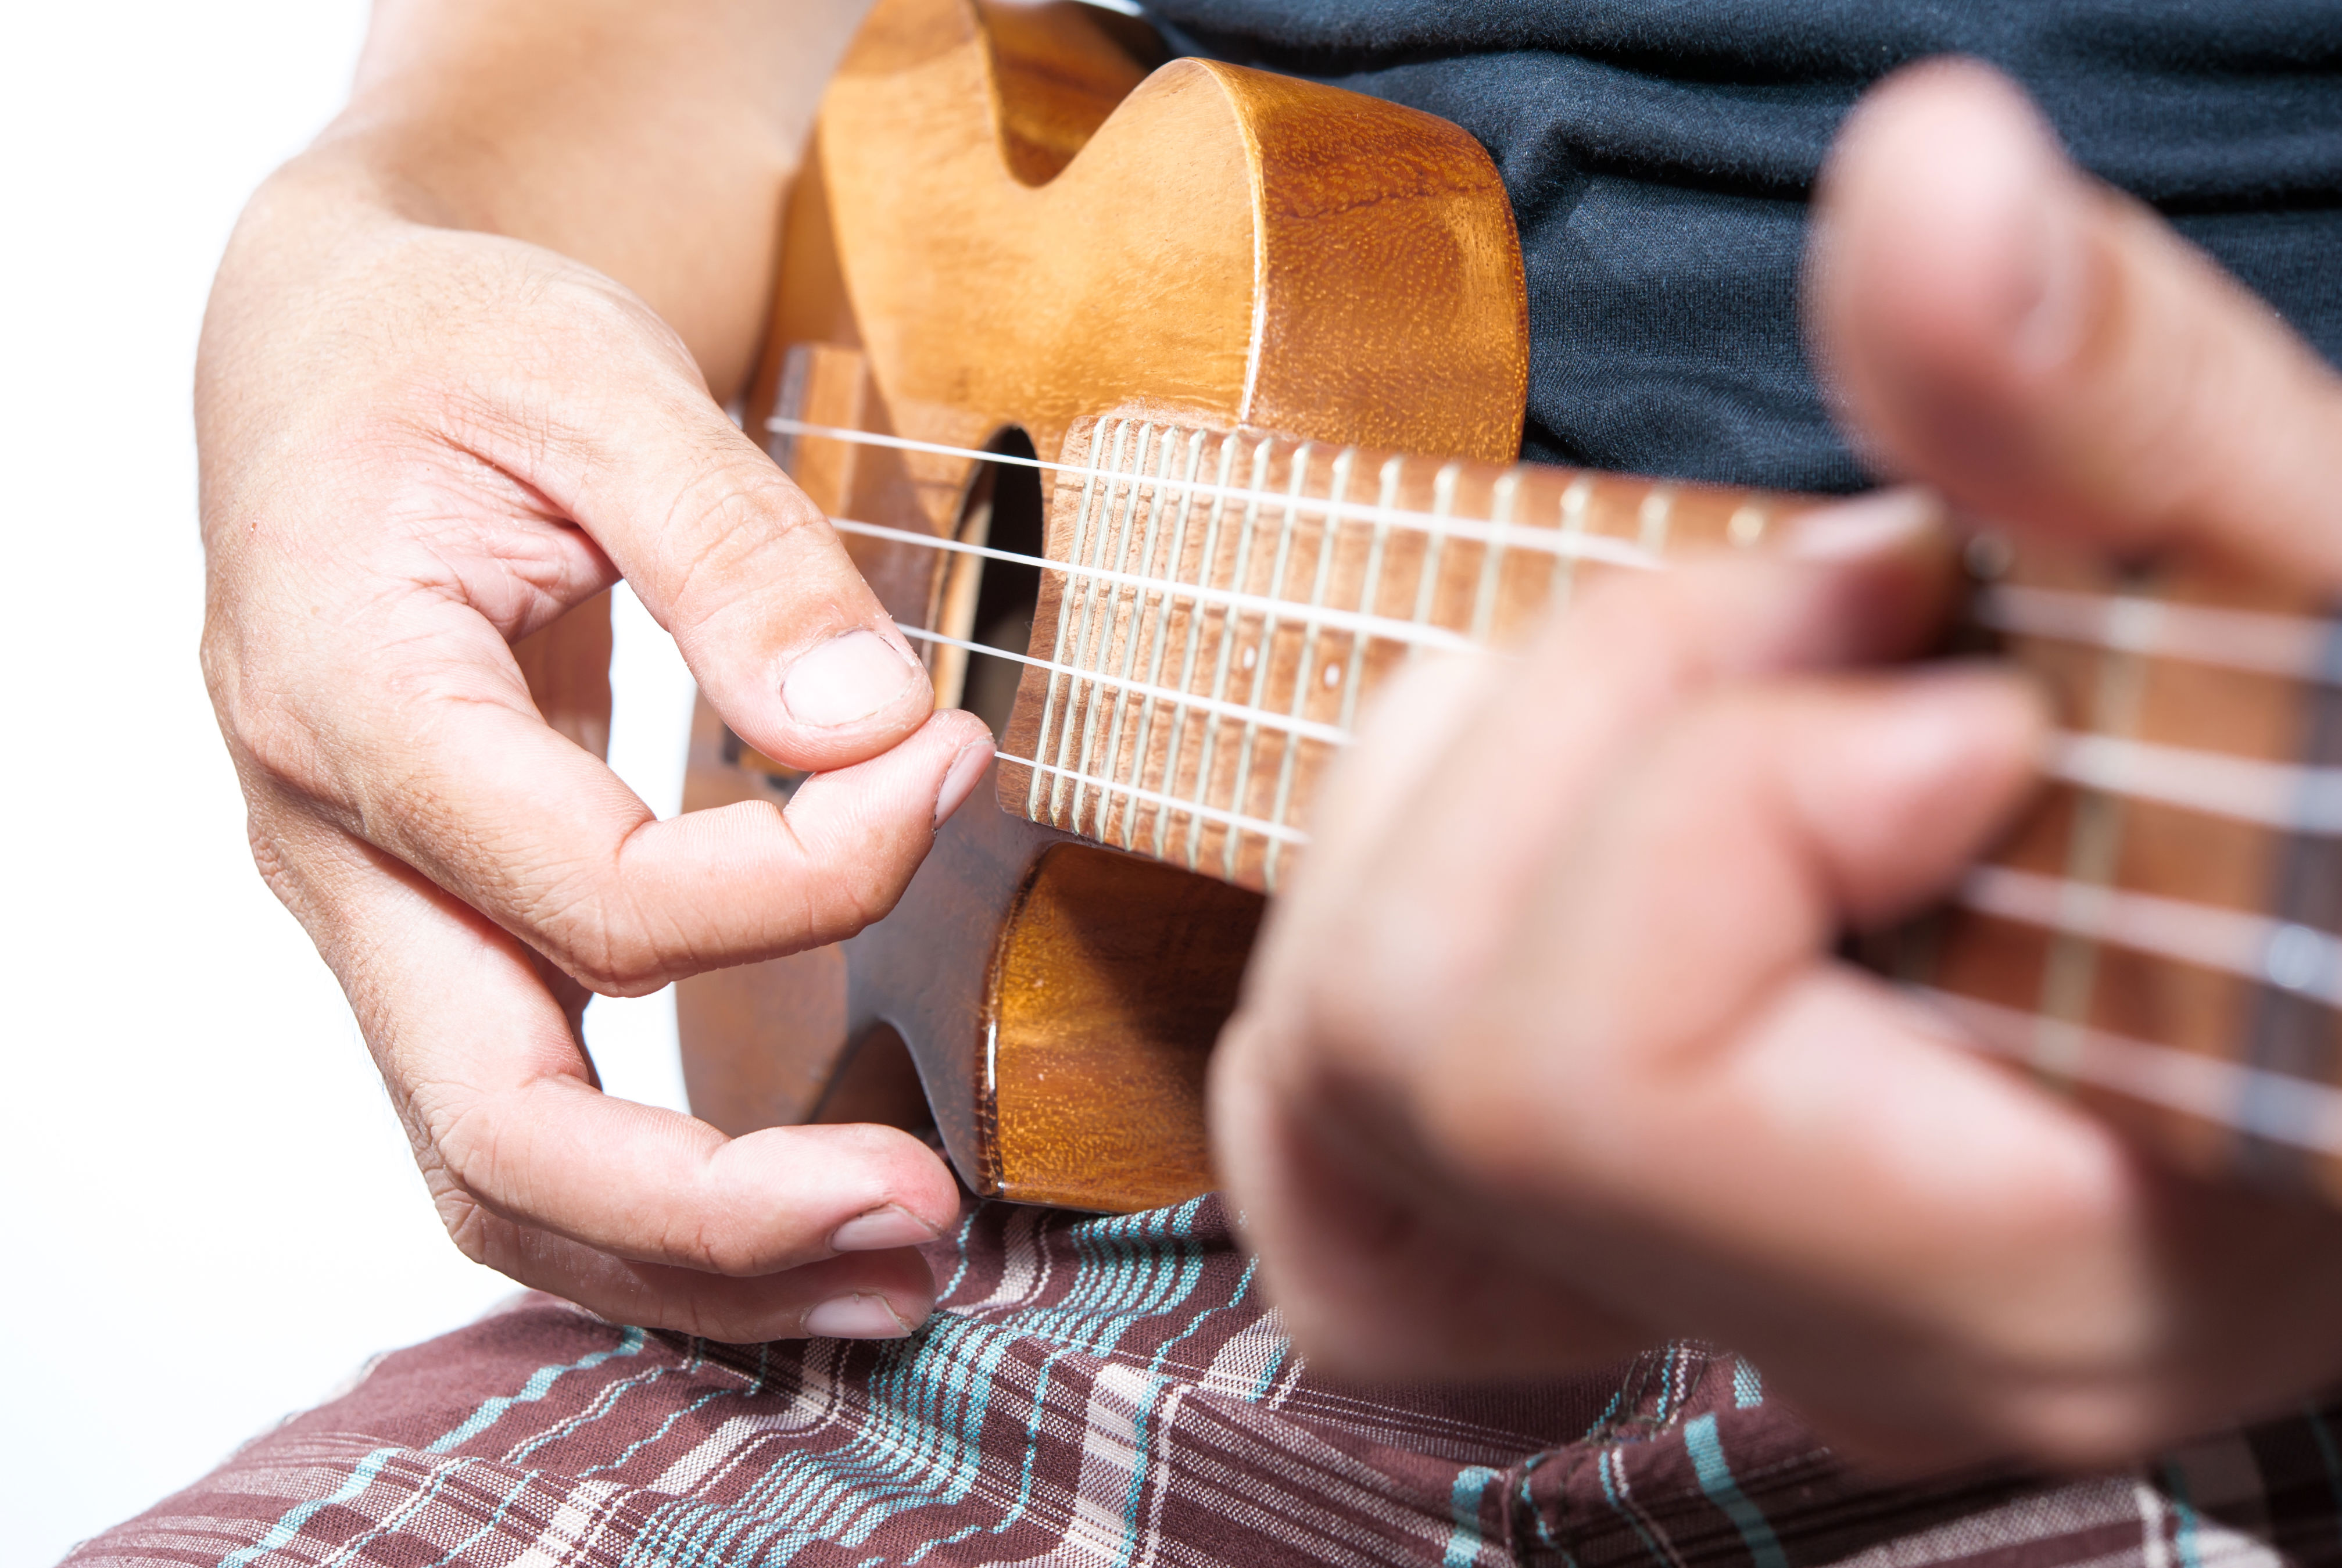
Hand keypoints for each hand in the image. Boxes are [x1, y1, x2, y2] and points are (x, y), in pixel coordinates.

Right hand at [200, 0, 988, 1342]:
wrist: (331, 360)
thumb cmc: (449, 352)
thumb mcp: (594, 382)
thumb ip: (733, 553)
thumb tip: (872, 729)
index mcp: (350, 704)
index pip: (596, 892)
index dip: (809, 876)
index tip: (950, 769)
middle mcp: (338, 851)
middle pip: (501, 1129)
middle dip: (722, 1211)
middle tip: (926, 1220)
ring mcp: (377, 914)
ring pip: (503, 1173)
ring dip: (697, 1258)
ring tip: (893, 1276)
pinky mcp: (439, 931)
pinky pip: (527, 1116)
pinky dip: (663, 1192)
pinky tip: (799, 1208)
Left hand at [1210, 60, 2341, 1470]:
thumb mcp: (2312, 589)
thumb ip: (2112, 417)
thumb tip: (1923, 173)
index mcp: (2022, 1271)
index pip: (1592, 1079)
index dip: (1729, 793)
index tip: (1963, 691)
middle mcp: (1831, 1348)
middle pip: (1412, 1050)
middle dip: (1596, 735)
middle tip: (1840, 625)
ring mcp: (1717, 1305)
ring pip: (1335, 1059)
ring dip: (1493, 782)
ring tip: (1742, 692)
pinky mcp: (1634, 1234)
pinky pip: (1338, 1094)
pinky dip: (1423, 878)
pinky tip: (1619, 798)